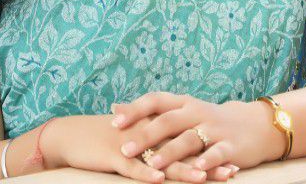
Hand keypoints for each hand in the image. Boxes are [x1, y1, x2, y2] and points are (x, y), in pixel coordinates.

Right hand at [43, 113, 238, 182]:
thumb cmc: (105, 137)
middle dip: (206, 161)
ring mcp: (131, 145)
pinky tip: (160, 180)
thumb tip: (180, 150)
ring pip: (161, 159)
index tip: (232, 159)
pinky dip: (146, 173)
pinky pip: (132, 167)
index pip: (188, 139)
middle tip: (230, 171)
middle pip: (182, 149)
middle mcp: (147, 133)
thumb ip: (157, 139)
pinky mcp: (114, 156)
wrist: (72, 135)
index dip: (210, 149)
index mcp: (154, 127)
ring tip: (204, 178)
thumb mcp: (135, 135)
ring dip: (183, 170)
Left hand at [111, 92, 284, 172]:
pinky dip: (206, 161)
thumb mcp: (182, 110)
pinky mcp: (230, 146)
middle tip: (125, 149)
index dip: (135, 110)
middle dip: (146, 135)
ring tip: (154, 164)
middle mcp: (197, 112)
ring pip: (190, 139)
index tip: (114, 122)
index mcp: (183, 102)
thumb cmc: (210, 119)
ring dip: (171, 152)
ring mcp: (214, 128)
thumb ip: (150, 111)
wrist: (256, 125)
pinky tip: (196, 169)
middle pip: (168, 121)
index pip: (155, 100)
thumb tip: (114, 107)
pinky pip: (217, 153)